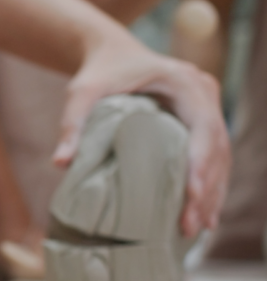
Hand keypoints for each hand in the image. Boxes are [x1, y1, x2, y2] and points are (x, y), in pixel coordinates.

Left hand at [53, 37, 230, 237]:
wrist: (112, 51)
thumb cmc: (97, 71)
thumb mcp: (82, 92)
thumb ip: (72, 124)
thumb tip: (60, 164)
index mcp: (184, 82)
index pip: (203, 127)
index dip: (200, 163)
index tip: (191, 194)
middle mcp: (204, 93)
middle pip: (216, 147)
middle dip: (206, 188)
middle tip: (190, 225)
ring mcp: (206, 106)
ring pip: (220, 154)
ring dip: (211, 192)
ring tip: (198, 228)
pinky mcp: (200, 119)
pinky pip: (213, 154)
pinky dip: (209, 183)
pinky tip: (203, 213)